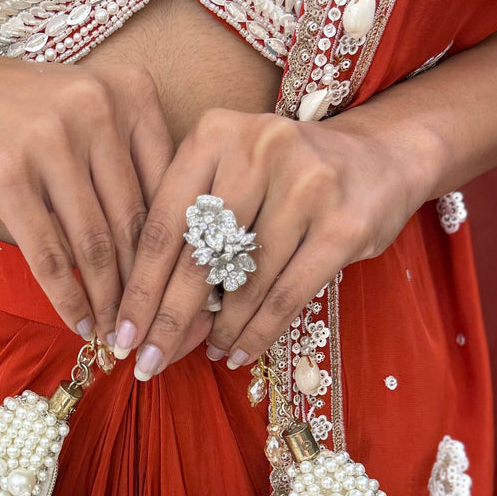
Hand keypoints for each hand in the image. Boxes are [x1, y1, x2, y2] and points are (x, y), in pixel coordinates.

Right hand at [0, 54, 174, 341]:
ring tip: (115, 331)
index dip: (173, 247)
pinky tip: (79, 322)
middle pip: (131, 218)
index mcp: (131, 91)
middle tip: (148, 325)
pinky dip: (68, 297)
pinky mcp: (8, 175)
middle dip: (141, 284)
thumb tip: (167, 251)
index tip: (174, 288)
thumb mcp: (90, 115)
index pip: (166, 185)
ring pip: (94, 242)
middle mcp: (97, 108)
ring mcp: (50, 140)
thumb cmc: (26, 114)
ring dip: (106, 299)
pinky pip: (49, 253)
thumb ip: (130, 161)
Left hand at [111, 108, 440, 378]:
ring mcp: (306, 184)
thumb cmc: (283, 179)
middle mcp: (258, 148)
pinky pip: (286, 295)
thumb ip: (192, 231)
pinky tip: (239, 352)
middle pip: (198, 255)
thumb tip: (149, 319)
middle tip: (148, 362)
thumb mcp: (230, 177)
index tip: (118, 334)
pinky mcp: (342, 224)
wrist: (378, 158)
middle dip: (169, 319)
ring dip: (220, 330)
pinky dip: (258, 332)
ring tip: (206, 353)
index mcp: (214, 133)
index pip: (163, 223)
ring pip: (243, 281)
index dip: (138, 287)